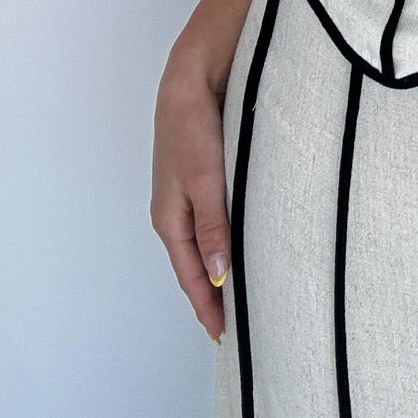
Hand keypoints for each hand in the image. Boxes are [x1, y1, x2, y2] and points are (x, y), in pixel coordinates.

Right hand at [151, 43, 232, 342]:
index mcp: (170, 218)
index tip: (225, 339)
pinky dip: (227, 243)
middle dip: (214, 297)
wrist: (193, 78)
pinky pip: (216, 223)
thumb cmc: (193, 128)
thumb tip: (221, 278)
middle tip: (240, 328)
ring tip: (246, 297)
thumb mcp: (204, 180)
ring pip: (208, 245)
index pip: (191, 276)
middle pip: (197, 265)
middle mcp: (177, 212)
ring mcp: (190, 195)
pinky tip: (245, 248)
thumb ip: (214, 227)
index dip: (208, 308)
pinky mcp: (206, 179)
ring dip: (223, 271)